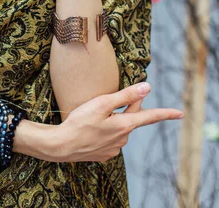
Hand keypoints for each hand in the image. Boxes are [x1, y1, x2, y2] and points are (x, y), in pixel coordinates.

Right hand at [49, 82, 182, 162]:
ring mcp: (114, 148)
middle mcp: (123, 138)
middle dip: (128, 106)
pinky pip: (112, 138)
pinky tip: (93, 127)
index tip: (180, 113)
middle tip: (114, 97)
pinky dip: (107, 130)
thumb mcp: (102, 103)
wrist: (62, 145)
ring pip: (121, 127)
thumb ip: (125, 96)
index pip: (150, 117)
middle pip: (132, 118)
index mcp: (124, 125)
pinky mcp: (105, 154)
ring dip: (115, 119)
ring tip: (95, 115)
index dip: (165, 114)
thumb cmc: (80, 121)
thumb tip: (146, 87)